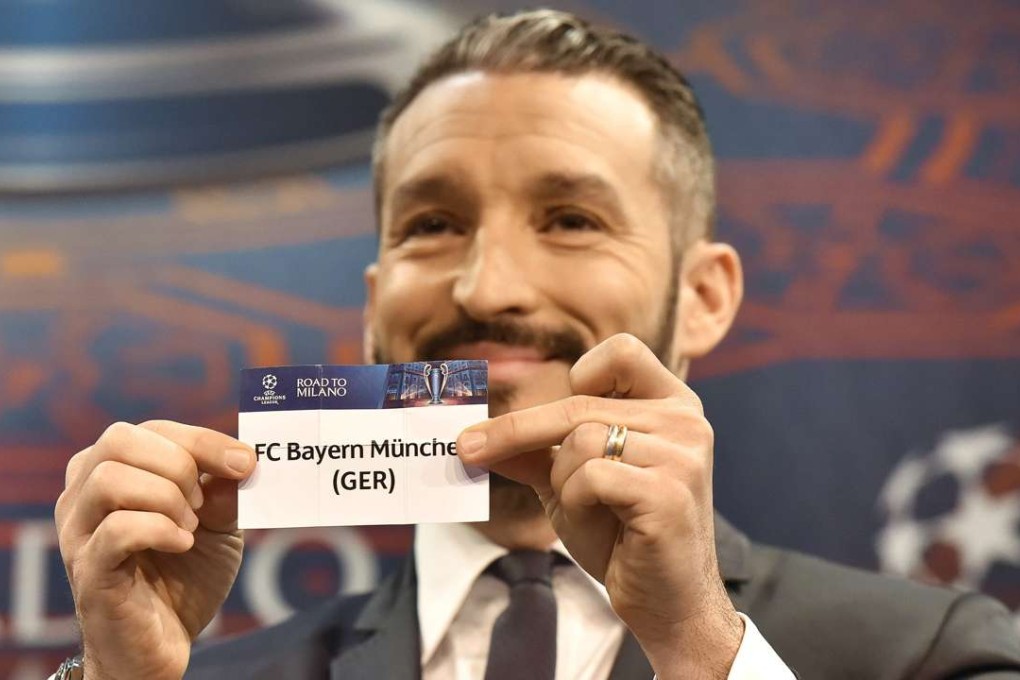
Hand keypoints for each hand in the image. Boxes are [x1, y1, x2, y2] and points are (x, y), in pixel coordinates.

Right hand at [55, 420, 255, 679]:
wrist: (164, 645)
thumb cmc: (184, 577)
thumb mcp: (218, 524)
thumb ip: (224, 489)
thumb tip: (240, 457)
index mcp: (112, 472)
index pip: (151, 429)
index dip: (202, 440)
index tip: (244, 463)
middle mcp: (83, 495)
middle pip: (119, 440)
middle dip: (178, 463)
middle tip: (203, 503)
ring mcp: (79, 533)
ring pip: (110, 479)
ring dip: (166, 497)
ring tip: (190, 527)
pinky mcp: (89, 572)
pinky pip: (116, 530)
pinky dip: (160, 530)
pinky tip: (182, 544)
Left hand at [458, 334, 742, 678]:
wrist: (666, 603)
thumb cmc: (622, 537)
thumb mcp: (570, 484)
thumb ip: (532, 451)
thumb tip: (472, 434)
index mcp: (673, 405)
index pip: (621, 352)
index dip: (582, 373)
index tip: (554, 408)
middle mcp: (686, 421)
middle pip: (580, 402)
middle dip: (517, 430)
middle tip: (466, 448)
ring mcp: (683, 455)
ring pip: (581, 441)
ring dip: (563, 480)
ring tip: (587, 509)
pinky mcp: (669, 492)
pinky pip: (591, 477)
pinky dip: (576, 502)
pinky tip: (604, 524)